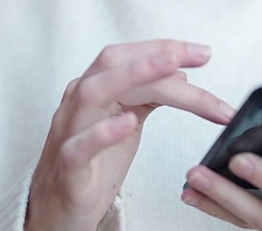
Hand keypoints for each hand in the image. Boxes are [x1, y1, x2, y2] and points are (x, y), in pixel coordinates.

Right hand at [26, 40, 233, 230]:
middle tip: (199, 55)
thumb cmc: (92, 167)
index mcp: (94, 90)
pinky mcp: (68, 168)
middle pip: (113, 64)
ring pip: (93, 93)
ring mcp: (69, 133)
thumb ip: (147, 97)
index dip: (166, 49)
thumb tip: (178, 71)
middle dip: (158, 54)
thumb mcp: (127, 125)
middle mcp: (78, 104)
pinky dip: (103, 132)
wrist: (60, 213)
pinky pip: (79, 146)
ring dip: (134, 75)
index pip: (128, 57)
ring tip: (172, 67)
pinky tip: (128, 122)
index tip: (202, 52)